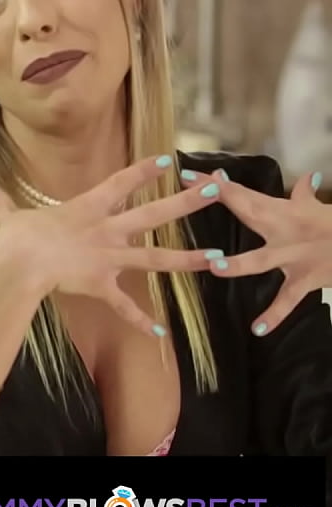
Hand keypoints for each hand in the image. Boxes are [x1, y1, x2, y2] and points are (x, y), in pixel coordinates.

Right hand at [0, 154, 221, 336]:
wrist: (20, 262)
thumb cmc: (15, 238)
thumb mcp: (7, 216)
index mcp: (87, 209)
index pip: (121, 184)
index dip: (144, 172)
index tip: (167, 161)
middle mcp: (106, 231)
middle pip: (153, 215)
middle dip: (186, 203)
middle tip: (216, 190)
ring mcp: (108, 258)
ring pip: (155, 258)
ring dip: (187, 259)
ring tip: (218, 258)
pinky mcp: (101, 285)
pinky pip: (123, 304)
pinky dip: (139, 319)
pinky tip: (158, 333)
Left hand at [179, 167, 330, 335]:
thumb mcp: (322, 210)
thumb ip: (308, 195)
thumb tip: (310, 177)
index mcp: (283, 213)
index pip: (244, 195)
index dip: (216, 184)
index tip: (187, 176)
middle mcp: (285, 231)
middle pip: (250, 212)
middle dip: (224, 200)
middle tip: (190, 192)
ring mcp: (294, 257)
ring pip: (263, 259)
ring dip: (240, 263)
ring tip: (216, 267)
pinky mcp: (306, 280)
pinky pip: (288, 299)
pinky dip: (274, 315)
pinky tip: (257, 330)